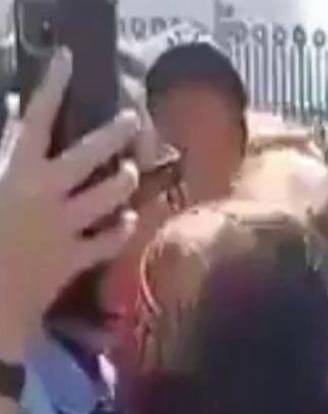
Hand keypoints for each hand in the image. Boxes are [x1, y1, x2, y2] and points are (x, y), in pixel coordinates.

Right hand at [0, 49, 139, 356]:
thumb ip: (4, 157)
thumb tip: (18, 122)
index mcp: (14, 170)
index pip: (36, 117)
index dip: (52, 85)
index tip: (67, 60)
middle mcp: (45, 194)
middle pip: (88, 155)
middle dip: (114, 134)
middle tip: (134, 118)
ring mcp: (64, 227)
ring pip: (108, 197)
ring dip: (122, 182)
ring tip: (130, 172)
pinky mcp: (73, 259)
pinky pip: (107, 241)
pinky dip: (119, 231)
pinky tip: (128, 221)